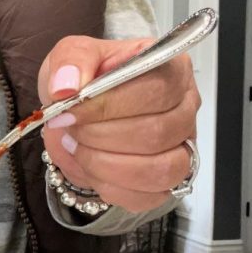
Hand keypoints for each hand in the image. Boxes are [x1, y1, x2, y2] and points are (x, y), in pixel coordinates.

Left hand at [38, 36, 199, 212]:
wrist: (78, 116)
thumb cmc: (85, 82)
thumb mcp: (71, 55)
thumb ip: (71, 60)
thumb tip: (66, 85)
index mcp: (172, 69)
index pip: (156, 89)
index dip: (107, 106)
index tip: (69, 111)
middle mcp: (185, 108)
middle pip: (157, 133)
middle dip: (100, 136)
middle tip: (72, 130)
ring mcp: (182, 148)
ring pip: (159, 170)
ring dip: (105, 165)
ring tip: (79, 148)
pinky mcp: (167, 181)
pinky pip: (148, 197)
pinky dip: (111, 188)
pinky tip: (92, 168)